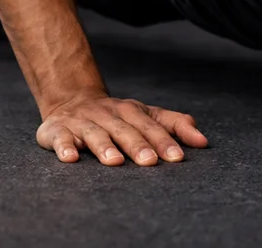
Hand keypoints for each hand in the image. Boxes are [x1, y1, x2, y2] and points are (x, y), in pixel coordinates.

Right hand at [37, 93, 208, 164]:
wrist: (71, 100)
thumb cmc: (117, 116)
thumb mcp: (146, 115)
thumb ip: (174, 125)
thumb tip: (203, 141)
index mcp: (131, 112)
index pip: (151, 126)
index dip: (165, 141)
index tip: (177, 157)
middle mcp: (108, 115)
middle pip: (125, 130)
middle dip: (138, 146)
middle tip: (150, 162)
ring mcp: (82, 122)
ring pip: (95, 134)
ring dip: (104, 147)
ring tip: (115, 162)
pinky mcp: (58, 130)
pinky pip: (61, 139)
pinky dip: (65, 147)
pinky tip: (71, 158)